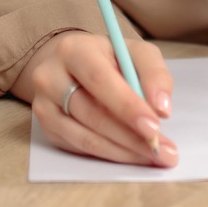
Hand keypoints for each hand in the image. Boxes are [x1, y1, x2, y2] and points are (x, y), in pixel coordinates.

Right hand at [21, 31, 177, 166]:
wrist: (70, 64)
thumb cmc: (108, 58)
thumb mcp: (135, 52)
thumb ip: (154, 73)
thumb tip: (161, 109)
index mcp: (74, 50)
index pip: (100, 80)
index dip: (127, 106)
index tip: (154, 127)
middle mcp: (50, 77)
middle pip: (92, 114)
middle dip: (132, 137)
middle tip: (162, 151)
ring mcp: (44, 106)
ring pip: (85, 137)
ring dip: (124, 151)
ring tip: (153, 156)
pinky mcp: (47, 128)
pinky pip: (80, 148)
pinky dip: (110, 155)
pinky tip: (132, 155)